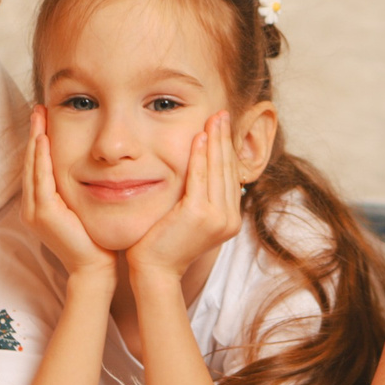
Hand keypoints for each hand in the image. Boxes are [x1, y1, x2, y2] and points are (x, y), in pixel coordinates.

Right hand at [21, 107, 114, 281]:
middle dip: (33, 134)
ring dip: (35, 140)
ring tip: (38, 116)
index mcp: (39, 205)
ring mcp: (34, 211)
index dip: (37, 142)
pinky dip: (40, 157)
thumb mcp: (82, 206)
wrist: (94, 267)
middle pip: (30, 162)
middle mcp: (31, 207)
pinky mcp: (43, 213)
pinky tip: (43, 139)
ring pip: (32, 167)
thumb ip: (77, 188)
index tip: (43, 118)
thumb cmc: (93, 238)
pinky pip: (40, 179)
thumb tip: (90, 165)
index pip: (36, 166)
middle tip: (38, 109)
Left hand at [124, 112, 242, 282]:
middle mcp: (229, 219)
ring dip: (216, 141)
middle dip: (225, 139)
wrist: (154, 270)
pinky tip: (199, 137)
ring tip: (215, 118)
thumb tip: (201, 172)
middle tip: (222, 114)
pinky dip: (201, 156)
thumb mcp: (188, 219)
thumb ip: (199, 198)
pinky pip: (201, 178)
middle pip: (228, 170)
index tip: (223, 127)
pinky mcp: (200, 214)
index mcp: (229, 220)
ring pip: (218, 170)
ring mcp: (217, 218)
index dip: (227, 150)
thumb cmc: (164, 244)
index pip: (230, 177)